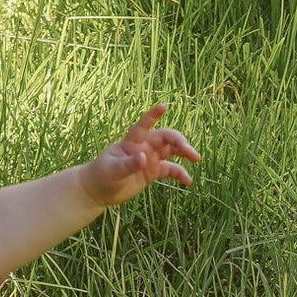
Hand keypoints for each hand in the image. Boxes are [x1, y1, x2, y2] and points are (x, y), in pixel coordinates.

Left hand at [79, 106, 199, 208]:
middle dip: (179, 141)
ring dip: (184, 153)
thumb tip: (144, 157)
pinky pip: (170, 169)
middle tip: (191, 153)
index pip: (143, 126)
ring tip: (196, 159)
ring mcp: (149, 158)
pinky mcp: (153, 171)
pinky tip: (187, 181)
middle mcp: (143, 147)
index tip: (164, 106)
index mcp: (131, 142)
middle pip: (164, 138)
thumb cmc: (102, 176)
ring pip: (171, 151)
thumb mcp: (114, 171)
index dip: (152, 116)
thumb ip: (129, 164)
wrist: (100, 190)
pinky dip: (180, 173)